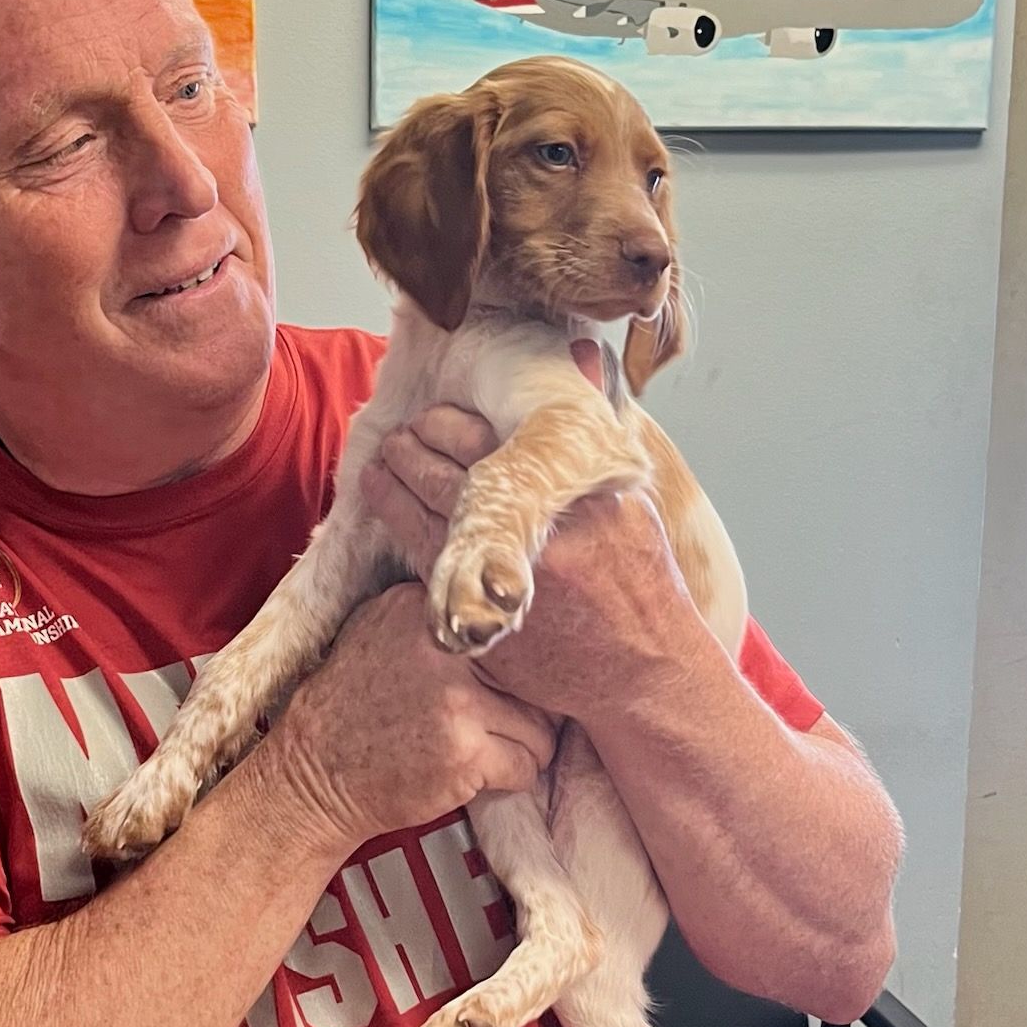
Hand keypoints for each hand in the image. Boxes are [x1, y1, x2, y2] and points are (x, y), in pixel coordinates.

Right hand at [261, 583, 556, 849]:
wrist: (314, 772)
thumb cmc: (350, 706)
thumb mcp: (376, 632)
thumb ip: (431, 618)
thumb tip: (500, 609)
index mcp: (419, 608)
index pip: (505, 625)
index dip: (509, 662)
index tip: (494, 681)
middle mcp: (441, 648)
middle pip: (531, 677)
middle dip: (521, 706)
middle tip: (496, 722)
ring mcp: (455, 700)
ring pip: (539, 725)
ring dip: (521, 745)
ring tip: (487, 750)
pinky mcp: (465, 752)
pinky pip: (527, 764)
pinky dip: (513, 776)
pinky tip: (479, 774)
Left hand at [358, 343, 709, 724]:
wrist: (645, 672)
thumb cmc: (637, 579)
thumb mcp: (628, 495)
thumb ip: (596, 425)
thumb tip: (578, 353)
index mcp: (579, 488)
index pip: (493, 436)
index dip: (449, 422)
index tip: (433, 414)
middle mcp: (544, 526)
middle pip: (453, 469)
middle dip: (414, 445)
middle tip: (396, 435)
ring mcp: (512, 573)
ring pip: (430, 509)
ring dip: (396, 480)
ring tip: (381, 463)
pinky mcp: (488, 614)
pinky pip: (427, 559)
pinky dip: (401, 524)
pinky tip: (385, 505)